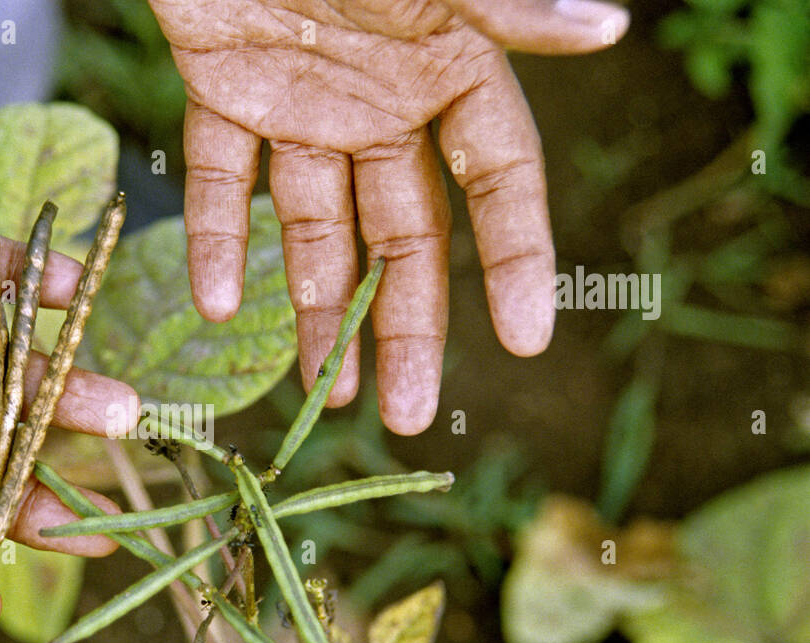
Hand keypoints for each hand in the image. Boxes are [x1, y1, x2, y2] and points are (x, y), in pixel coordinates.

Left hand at [149, 0, 628, 431]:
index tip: (528, 343)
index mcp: (448, 67)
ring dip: (319, 312)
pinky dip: (220, 238)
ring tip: (324, 397)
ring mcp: (302, 106)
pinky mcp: (225, 96)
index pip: (499, 180)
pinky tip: (217, 306)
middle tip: (407, 416)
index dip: (517, 258)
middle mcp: (381, 101)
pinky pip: (226, 180)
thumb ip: (502, 7)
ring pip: (318, 229)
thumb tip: (610, 28)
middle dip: (408, 325)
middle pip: (406, 234)